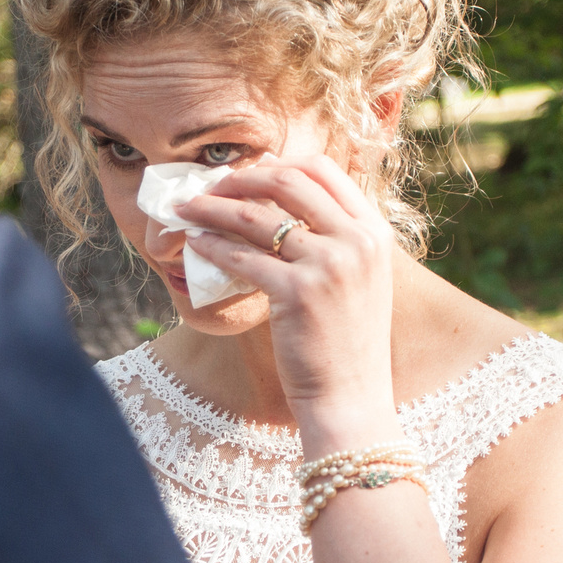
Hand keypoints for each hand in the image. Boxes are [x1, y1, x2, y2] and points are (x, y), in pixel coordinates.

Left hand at [174, 154, 400, 449]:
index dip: (279, 165)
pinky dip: (213, 247)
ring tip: (188, 210)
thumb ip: (336, 238)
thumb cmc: (347, 342)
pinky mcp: (298, 293)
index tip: (249, 173)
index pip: (324, 170)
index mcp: (374, 232)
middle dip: (241, 178)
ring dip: (214, 207)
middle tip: (211, 186)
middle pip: (288, 181)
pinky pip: (242, 257)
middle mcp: (356, 242)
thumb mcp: (359, 279)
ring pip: (257, 216)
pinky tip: (195, 246)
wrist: (352, 398)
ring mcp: (329, 266)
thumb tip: (287, 200)